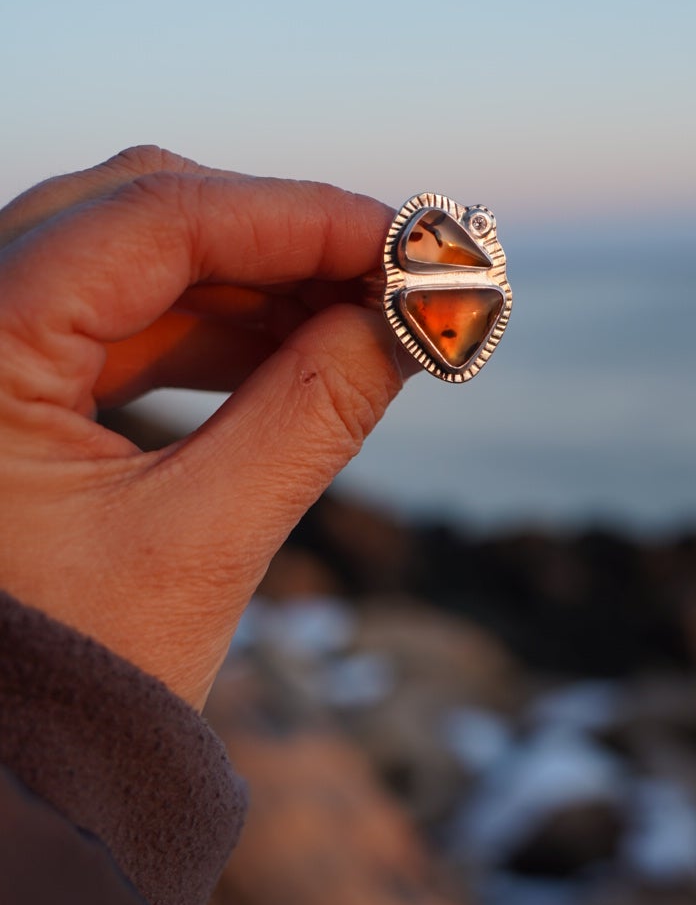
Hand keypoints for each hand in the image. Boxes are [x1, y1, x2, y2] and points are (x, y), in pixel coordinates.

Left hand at [0, 146, 407, 706]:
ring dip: (254, 285)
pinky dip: (208, 332)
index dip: (300, 218)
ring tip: (369, 323)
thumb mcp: (200, 546)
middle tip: (405, 275)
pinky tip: (297, 350)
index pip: (154, 221)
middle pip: (136, 214)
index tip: (414, 240)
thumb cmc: (67, 690)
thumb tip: (419, 314)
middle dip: (281, 240)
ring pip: (126, 262)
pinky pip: (110, 323)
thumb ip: (316, 412)